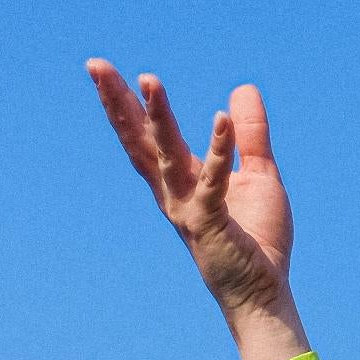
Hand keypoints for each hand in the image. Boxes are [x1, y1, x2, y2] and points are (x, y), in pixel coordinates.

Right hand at [86, 62, 308, 359]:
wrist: (264, 294)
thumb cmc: (256, 239)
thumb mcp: (257, 175)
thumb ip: (250, 134)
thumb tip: (244, 88)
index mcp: (180, 181)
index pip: (146, 137)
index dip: (125, 104)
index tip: (104, 70)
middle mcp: (174, 194)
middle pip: (139, 142)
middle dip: (117, 104)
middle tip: (95, 65)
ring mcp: (188, 210)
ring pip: (166, 157)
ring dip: (158, 118)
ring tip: (148, 80)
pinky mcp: (211, 224)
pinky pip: (213, 182)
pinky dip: (218, 150)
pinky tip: (221, 118)